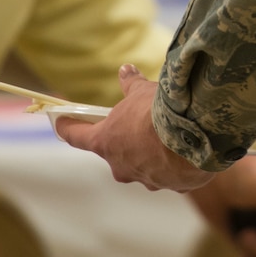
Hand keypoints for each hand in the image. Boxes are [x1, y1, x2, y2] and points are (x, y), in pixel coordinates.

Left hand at [53, 65, 211, 192]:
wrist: (194, 135)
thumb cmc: (158, 112)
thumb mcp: (142, 92)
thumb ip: (131, 85)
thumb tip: (125, 71)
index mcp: (105, 142)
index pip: (77, 136)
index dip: (69, 128)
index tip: (61, 122)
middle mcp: (120, 166)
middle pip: (114, 154)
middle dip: (124, 141)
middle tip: (136, 125)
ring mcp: (144, 179)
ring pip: (142, 166)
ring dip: (150, 154)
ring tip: (168, 137)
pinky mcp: (169, 186)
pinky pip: (168, 174)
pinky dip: (173, 164)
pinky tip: (185, 150)